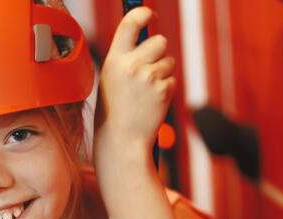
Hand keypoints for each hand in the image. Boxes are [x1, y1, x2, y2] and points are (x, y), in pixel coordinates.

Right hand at [97, 7, 175, 151]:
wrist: (121, 141)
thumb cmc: (113, 112)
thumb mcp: (110, 81)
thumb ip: (125, 60)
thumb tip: (147, 39)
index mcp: (114, 61)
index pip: (129, 25)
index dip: (141, 14)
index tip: (148, 14)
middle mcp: (132, 66)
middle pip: (159, 40)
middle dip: (158, 52)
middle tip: (148, 69)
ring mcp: (149, 78)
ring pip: (168, 61)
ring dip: (162, 73)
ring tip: (145, 93)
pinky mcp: (164, 90)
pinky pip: (172, 80)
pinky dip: (165, 90)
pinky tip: (151, 103)